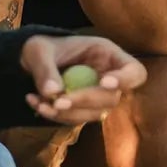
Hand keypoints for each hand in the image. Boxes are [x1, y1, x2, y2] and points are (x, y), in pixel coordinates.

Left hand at [19, 34, 146, 125]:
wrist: (32, 61)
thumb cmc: (41, 48)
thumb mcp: (38, 50)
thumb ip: (45, 69)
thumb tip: (52, 92)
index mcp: (106, 54)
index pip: (134, 71)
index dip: (125, 79)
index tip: (104, 82)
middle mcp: (107, 77)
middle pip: (112, 98)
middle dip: (85, 101)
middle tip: (58, 101)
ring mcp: (98, 96)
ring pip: (95, 113)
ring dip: (68, 113)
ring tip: (40, 103)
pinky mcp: (84, 109)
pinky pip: (77, 119)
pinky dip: (57, 116)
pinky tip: (37, 104)